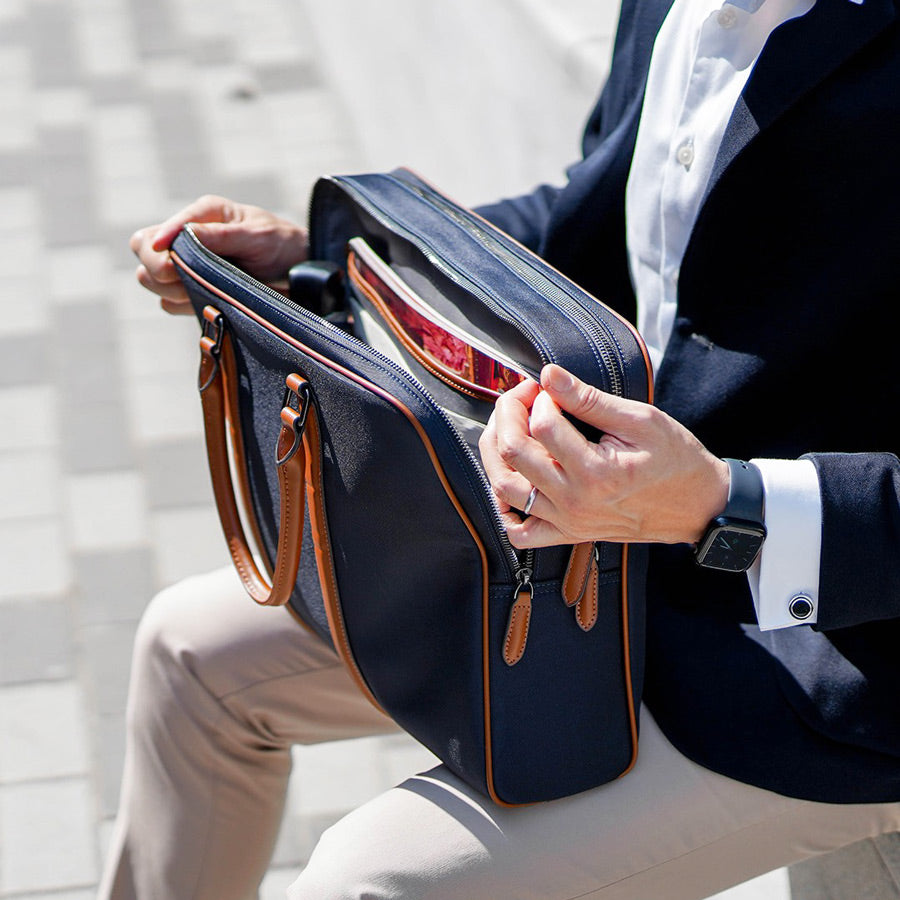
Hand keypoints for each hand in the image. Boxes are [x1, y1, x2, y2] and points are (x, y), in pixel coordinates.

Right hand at [129, 195, 308, 314]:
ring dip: (172, 290)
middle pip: (143, 254)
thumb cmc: (283, 245)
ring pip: (150, 280)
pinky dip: (184, 306)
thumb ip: (219, 235)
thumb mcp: (256, 236)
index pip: (155, 234)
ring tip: (210, 290)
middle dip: (161, 272)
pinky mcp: (194, 289)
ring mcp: (188, 265)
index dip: (160, 251)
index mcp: (201, 215)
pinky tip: (212, 301)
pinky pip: (169, 304)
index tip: (172, 268)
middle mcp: (189, 237)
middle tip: (192, 281)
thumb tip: (178, 237)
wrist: (302, 272)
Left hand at [479, 364, 729, 547]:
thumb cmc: (675, 460)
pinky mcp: (567, 533)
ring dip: (495, 451)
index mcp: (596, 472)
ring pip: (503, 488)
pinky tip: (512, 477)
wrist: (697, 507)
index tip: (549, 387)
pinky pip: (519, 531)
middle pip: (513, 453)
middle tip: (524, 396)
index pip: (541, 425)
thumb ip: (589, 399)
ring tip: (508, 426)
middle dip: (509, 413)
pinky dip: (504, 506)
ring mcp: (567, 521)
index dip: (539, 396)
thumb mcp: (640, 420)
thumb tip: (549, 375)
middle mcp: (575, 501)